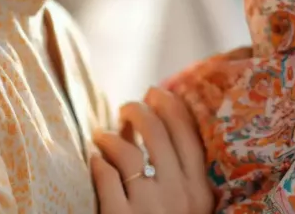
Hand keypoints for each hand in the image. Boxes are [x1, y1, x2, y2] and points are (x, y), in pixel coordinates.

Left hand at [91, 87, 212, 213]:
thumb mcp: (193, 208)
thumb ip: (185, 177)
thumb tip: (162, 130)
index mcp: (199, 189)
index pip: (187, 133)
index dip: (170, 105)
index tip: (156, 92)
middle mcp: (177, 193)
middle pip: (157, 134)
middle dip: (138, 111)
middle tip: (126, 108)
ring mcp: (148, 206)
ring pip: (128, 153)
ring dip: (111, 137)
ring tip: (101, 135)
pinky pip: (106, 178)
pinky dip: (98, 164)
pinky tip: (95, 159)